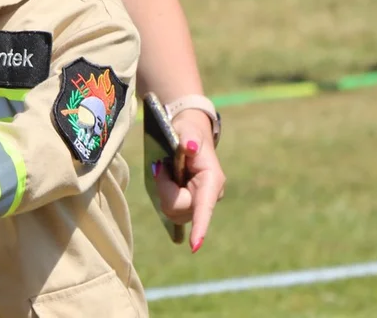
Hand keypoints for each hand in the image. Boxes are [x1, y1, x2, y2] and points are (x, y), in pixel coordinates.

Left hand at [152, 110, 225, 253]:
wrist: (189, 135)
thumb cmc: (189, 131)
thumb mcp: (188, 130)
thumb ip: (188, 138)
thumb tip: (188, 145)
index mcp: (213, 181)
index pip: (205, 207)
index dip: (200, 226)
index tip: (194, 246)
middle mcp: (208, 196)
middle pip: (179, 208)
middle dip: (165, 188)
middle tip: (163, 165)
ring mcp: (198, 203)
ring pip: (172, 210)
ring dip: (163, 189)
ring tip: (168, 169)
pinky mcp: (188, 205)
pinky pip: (169, 207)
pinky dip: (164, 191)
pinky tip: (167, 178)